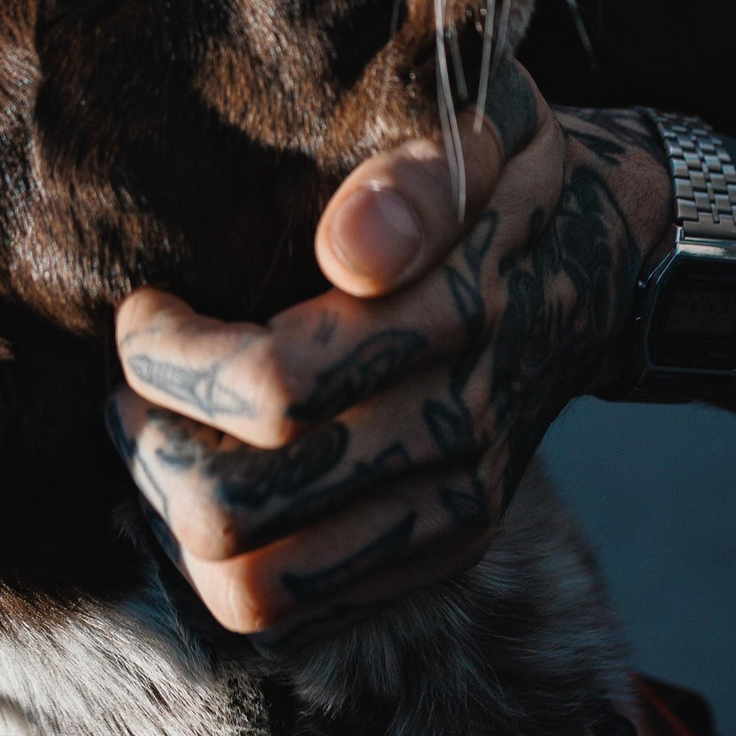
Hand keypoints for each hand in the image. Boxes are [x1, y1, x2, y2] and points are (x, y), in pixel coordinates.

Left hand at [109, 73, 669, 638]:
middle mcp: (455, 434)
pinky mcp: (438, 554)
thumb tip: (354, 254)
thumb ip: (419, 176)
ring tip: (161, 427)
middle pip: (237, 502)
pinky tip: (218, 471)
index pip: (273, 387)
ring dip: (173, 509)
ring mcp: (449, 510)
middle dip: (151, 436)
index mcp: (459, 321)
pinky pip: (293, 612)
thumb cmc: (503, 173)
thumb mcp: (483, 123)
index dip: (170, 354)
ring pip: (249, 584)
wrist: (596, 257)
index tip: (147, 302)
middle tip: (139, 371)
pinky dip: (224, 560)